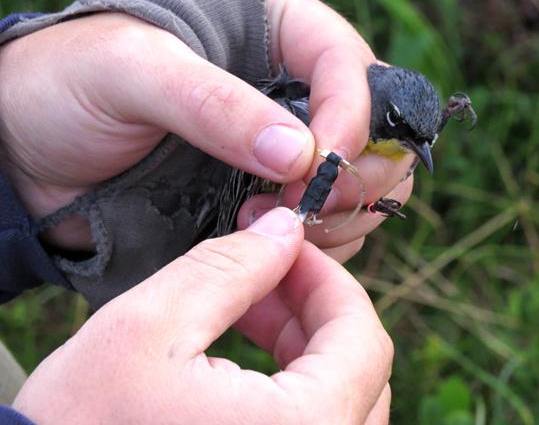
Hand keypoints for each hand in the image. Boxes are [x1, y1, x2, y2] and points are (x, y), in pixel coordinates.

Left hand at [0, 0, 412, 257]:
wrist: (32, 148)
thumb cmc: (69, 85)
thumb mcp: (131, 73)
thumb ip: (215, 106)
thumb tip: (299, 155)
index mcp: (272, 33)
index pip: (346, 65)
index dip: (348, 117)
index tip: (320, 166)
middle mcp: (290, 92)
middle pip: (373, 128)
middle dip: (358, 173)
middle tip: (306, 203)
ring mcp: (283, 150)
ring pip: (359, 183)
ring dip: (339, 214)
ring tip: (272, 224)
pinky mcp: (267, 197)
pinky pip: (325, 222)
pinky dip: (318, 242)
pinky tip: (270, 240)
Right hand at [12, 208, 392, 423]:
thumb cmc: (83, 424)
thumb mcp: (151, 325)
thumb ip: (230, 266)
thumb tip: (285, 227)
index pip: (360, 335)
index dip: (326, 277)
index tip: (288, 247)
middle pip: (359, 366)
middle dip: (312, 306)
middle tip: (265, 271)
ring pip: (342, 395)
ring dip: (302, 340)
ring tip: (248, 306)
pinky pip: (316, 423)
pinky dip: (291, 380)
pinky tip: (246, 350)